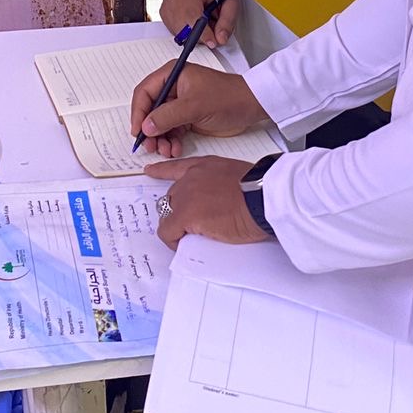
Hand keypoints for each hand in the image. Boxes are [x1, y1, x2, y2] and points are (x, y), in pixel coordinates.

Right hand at [130, 60, 267, 158]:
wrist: (251, 107)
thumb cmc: (228, 97)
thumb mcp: (195, 106)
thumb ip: (168, 116)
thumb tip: (146, 126)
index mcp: (172, 74)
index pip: (145, 92)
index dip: (138, 112)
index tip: (137, 131)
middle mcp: (173, 87)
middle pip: (150, 110)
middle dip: (149, 129)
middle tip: (150, 146)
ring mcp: (180, 103)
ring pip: (160, 123)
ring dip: (160, 138)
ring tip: (166, 151)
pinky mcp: (188, 116)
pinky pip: (172, 130)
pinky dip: (171, 141)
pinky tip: (175, 149)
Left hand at [146, 157, 268, 248]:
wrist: (264, 197)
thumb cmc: (261, 190)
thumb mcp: (238, 178)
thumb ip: (222, 185)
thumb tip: (220, 203)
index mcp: (205, 166)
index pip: (177, 166)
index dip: (161, 171)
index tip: (148, 171)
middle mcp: (191, 177)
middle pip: (171, 196)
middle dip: (177, 211)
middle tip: (191, 227)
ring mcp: (186, 195)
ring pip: (168, 214)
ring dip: (177, 226)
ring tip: (191, 238)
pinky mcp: (185, 215)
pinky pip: (169, 232)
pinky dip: (174, 241)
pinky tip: (184, 246)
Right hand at [159, 0, 237, 48]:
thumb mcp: (230, 3)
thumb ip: (227, 21)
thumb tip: (220, 39)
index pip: (192, 15)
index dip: (202, 33)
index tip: (212, 42)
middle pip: (183, 27)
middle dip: (200, 36)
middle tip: (212, 31)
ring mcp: (167, 4)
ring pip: (179, 33)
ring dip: (193, 34)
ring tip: (203, 21)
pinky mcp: (164, 13)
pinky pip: (175, 32)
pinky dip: (186, 33)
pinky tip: (193, 22)